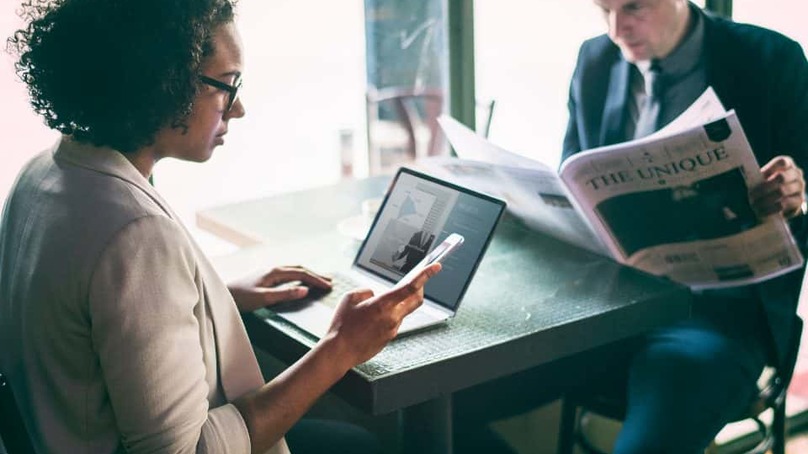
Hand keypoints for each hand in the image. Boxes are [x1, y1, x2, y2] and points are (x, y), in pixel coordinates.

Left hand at [228, 265, 331, 311]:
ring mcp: (268, 272)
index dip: (316, 279)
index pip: (301, 273)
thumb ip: (285, 294)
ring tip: (319, 279)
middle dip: (315, 274)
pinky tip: (299, 280)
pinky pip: (287, 273)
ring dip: (308, 274)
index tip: (329, 286)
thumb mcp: (264, 298)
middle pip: (299, 268)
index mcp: (275, 272)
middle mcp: (273, 269)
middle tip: (330, 280)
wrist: (221, 295)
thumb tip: (305, 290)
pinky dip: (298, 276)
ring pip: (293, 270)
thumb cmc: (240, 298)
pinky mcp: (264, 277)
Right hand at [324, 263, 441, 367]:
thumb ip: (366, 291)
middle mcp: (392, 317)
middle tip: (417, 281)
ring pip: (403, 311)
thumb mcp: (350, 298)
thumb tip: (375, 294)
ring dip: (397, 304)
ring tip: (376, 306)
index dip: (425, 275)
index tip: (436, 267)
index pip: (410, 287)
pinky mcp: (389, 338)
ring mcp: (392, 330)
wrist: (339, 352)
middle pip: (416, 300)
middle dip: (420, 288)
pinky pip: (393, 323)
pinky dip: (388, 317)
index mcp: (383, 304)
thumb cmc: (342, 326)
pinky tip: (372, 320)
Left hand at [749, 156, 805, 218]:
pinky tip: (760, 211)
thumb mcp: (762, 178)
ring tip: (753, 204)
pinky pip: (784, 204)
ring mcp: (800, 187)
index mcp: (787, 164)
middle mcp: (796, 173)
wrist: (776, 200)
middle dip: (764, 187)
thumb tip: (745, 181)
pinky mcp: (799, 200)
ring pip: (782, 191)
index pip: (782, 162)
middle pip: (781, 177)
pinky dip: (770, 208)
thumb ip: (757, 177)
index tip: (760, 176)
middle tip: (751, 195)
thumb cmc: (766, 185)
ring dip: (765, 199)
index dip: (771, 167)